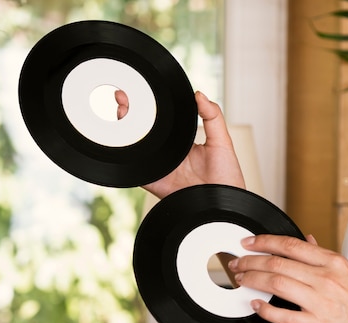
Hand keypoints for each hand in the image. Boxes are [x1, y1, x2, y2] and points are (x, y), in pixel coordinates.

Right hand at [114, 89, 244, 197]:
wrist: (223, 206)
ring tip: (119, 112)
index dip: (149, 107)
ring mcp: (160, 169)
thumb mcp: (222, 142)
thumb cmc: (228, 179)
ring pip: (136, 148)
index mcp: (182, 143)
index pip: (162, 121)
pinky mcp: (154, 183)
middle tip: (122, 96)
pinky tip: (120, 142)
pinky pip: (136, 171)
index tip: (140, 92)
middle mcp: (168, 155)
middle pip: (143, 132)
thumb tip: (200, 94)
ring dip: (124, 131)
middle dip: (129, 114)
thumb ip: (213, 116)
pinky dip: (126, 160)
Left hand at [229, 234, 347, 322]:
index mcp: (332, 263)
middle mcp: (325, 279)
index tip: (248, 243)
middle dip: (250, 262)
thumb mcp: (347, 272)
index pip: (290, 245)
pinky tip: (255, 306)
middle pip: (278, 263)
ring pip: (277, 284)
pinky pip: (285, 316)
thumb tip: (306, 240)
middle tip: (237, 264)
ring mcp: (321, 302)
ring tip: (241, 280)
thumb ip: (323, 257)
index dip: (264, 242)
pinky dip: (266, 310)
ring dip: (253, 280)